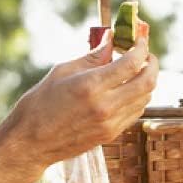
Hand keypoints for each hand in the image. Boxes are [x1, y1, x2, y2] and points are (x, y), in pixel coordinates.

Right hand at [0, 23, 157, 167]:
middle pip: (147, 82)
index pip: (132, 63)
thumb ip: (92, 57)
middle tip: (145, 54)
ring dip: (146, 81)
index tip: (139, 39)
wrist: (31, 143)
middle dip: (152, 63)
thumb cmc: (40, 104)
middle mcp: (106, 106)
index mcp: (91, 86)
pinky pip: (135, 113)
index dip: (141, 47)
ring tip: (135, 71)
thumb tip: (111, 40)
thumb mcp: (62, 72)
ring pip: (145, 98)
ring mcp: (110, 123)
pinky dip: (137, 98)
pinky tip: (126, 90)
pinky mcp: (110, 134)